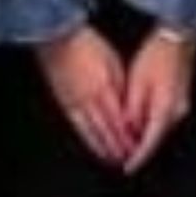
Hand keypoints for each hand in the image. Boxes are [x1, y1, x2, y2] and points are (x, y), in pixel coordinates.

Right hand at [36, 27, 136, 169]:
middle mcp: (90, 99)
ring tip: (112, 158)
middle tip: (128, 158)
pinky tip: (92, 145)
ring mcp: (75, 102)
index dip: (128, 136)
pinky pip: (77, 126)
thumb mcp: (112, 61)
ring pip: (91, 132)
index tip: (137, 146)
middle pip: (107, 130)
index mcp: (104, 88)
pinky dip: (87, 138)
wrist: (58, 38)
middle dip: (118, 147)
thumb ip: (120, 85)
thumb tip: (127, 105)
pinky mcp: (64, 102)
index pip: (120, 119)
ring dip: (103, 147)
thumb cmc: (87, 45)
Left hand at [112, 29, 195, 173]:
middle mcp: (176, 112)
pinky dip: (152, 125)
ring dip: (145, 137)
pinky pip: (165, 119)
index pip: (150, 143)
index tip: (127, 168)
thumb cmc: (155, 56)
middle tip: (123, 157)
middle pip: (157, 139)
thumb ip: (132, 110)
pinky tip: (140, 122)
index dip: (137, 158)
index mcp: (164, 109)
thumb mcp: (137, 83)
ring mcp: (182, 106)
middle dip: (140, 149)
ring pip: (161, 129)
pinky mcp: (181, 99)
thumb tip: (127, 129)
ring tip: (128, 140)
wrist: (178, 37)